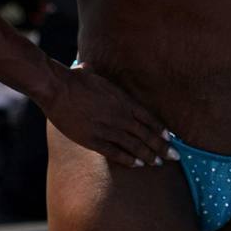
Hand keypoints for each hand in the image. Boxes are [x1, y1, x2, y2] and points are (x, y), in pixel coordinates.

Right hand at [41, 61, 175, 168]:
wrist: (57, 88)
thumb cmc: (75, 79)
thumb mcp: (96, 76)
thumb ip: (99, 78)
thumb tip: (87, 65)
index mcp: (124, 101)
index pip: (149, 118)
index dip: (161, 130)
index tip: (170, 138)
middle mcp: (120, 116)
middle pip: (146, 135)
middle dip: (162, 147)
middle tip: (174, 157)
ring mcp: (108, 129)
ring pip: (134, 146)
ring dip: (148, 156)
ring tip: (157, 163)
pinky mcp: (93, 140)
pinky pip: (115, 153)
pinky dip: (128, 159)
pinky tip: (137, 165)